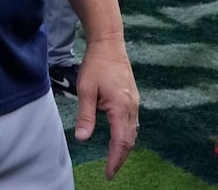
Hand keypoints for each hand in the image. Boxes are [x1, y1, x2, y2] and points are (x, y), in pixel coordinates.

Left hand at [73, 37, 138, 179]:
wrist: (109, 44)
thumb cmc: (96, 65)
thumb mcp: (86, 90)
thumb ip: (85, 116)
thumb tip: (82, 138)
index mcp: (121, 107)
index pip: (121, 141)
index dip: (115, 160)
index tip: (108, 173)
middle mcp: (132, 107)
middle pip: (130, 140)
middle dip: (121, 157)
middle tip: (110, 171)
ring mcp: (134, 102)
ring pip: (133, 132)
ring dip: (124, 147)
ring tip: (113, 159)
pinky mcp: (133, 98)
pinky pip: (132, 122)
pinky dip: (126, 135)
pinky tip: (118, 137)